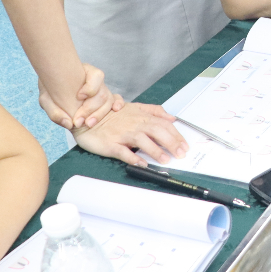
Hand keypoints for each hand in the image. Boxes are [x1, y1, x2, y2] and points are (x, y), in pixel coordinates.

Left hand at [38, 63, 123, 129]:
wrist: (53, 93)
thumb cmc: (51, 93)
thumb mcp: (46, 100)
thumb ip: (54, 112)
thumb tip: (69, 123)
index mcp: (83, 72)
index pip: (96, 76)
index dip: (91, 87)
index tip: (78, 96)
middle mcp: (95, 80)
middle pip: (102, 93)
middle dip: (91, 109)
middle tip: (78, 122)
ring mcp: (102, 89)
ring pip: (108, 100)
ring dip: (100, 114)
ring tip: (88, 124)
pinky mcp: (105, 99)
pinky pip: (117, 99)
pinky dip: (118, 104)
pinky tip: (115, 110)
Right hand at [72, 102, 191, 166]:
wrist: (86, 117)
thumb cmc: (110, 115)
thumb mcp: (134, 107)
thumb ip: (153, 111)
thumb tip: (171, 117)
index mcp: (141, 117)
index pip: (163, 125)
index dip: (176, 135)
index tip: (184, 145)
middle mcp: (134, 124)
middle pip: (157, 131)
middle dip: (171, 143)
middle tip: (181, 153)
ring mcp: (122, 134)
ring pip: (142, 141)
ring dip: (155, 150)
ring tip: (166, 160)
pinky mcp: (111, 144)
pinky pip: (123, 152)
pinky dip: (133, 157)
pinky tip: (142, 164)